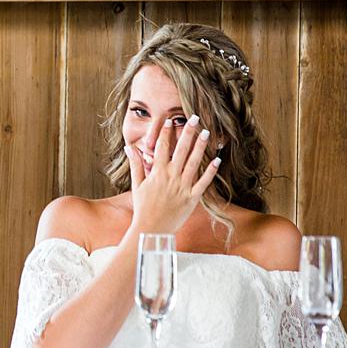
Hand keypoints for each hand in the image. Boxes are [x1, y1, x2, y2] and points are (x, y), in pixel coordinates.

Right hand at [126, 115, 221, 234]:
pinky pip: (203, 183)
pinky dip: (211, 171)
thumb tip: (130, 148)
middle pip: (181, 150)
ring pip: (194, 163)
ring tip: (207, 133)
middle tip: (195, 118)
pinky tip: (217, 159)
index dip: (167, 133)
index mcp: (157, 173)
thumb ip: (136, 165)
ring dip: (201, 147)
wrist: (152, 229)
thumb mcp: (137, 185)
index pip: (162, 148)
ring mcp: (183, 187)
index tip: (171, 121)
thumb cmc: (143, 207)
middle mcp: (171, 177)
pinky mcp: (192, 198)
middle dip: (188, 133)